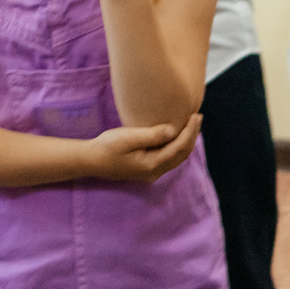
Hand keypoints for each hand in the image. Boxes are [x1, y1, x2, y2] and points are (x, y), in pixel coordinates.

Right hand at [79, 114, 202, 182]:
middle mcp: (155, 172)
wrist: (91, 160)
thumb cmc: (107, 146)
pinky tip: (177, 135)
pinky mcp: (147, 169)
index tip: (196, 115)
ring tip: (191, 124)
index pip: (179, 147)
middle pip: (182, 154)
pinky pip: (170, 158)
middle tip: (197, 117)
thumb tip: (173, 130)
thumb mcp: (128, 137)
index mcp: (152, 165)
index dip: (190, 131)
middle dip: (192, 136)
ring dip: (186, 141)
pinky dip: (177, 146)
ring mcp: (152, 172)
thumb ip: (152, 135)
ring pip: (177, 157)